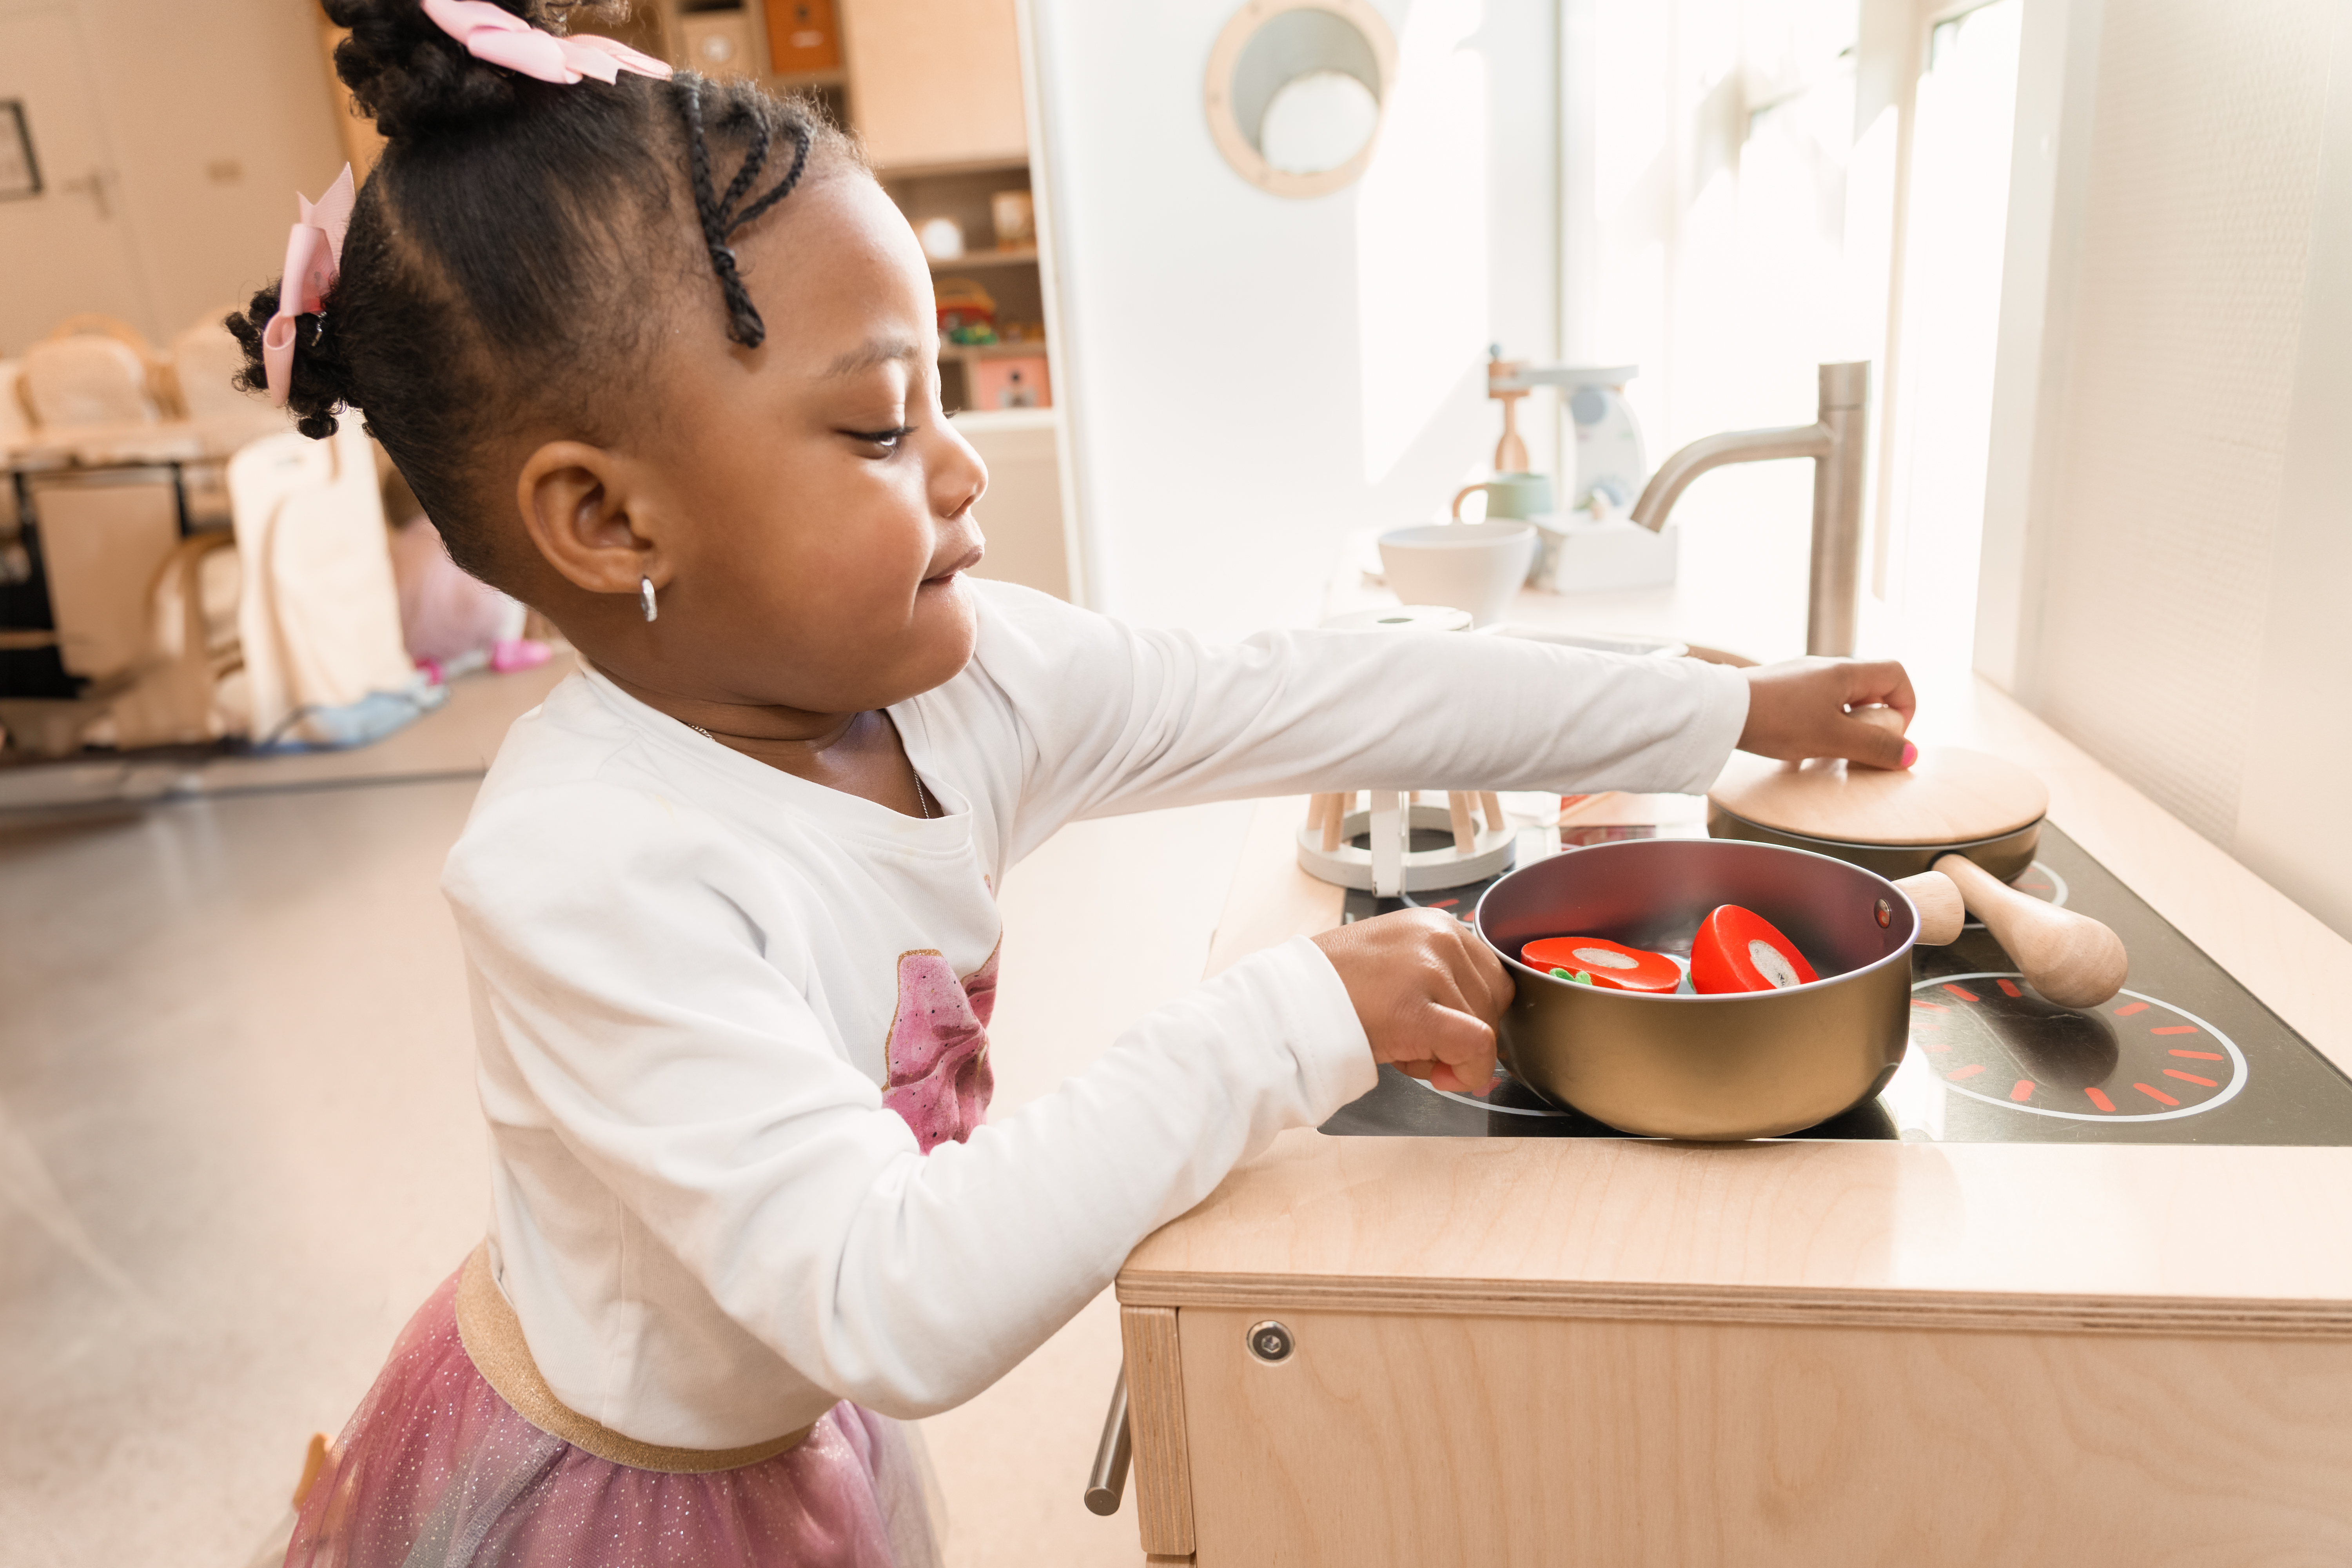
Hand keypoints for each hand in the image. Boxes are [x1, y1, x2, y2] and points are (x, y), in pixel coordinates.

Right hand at [1311, 907, 1512, 1092]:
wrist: (1288, 1003)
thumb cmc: (1333, 987)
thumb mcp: (1397, 963)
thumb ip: (1440, 984)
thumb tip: (1479, 1035)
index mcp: (1434, 924)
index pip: (1491, 977)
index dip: (1476, 1015)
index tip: (1450, 1033)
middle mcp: (1438, 938)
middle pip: (1494, 1004)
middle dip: (1464, 1035)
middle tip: (1421, 1044)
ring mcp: (1429, 970)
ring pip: (1484, 1029)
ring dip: (1451, 1054)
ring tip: (1405, 1046)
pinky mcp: (1417, 1009)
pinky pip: (1474, 1047)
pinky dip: (1467, 1072)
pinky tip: (1440, 1076)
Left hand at [1738, 657, 1916, 767]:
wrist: (1720, 710)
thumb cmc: (1777, 719)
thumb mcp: (1833, 738)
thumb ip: (1874, 746)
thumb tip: (1910, 755)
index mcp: (1846, 671)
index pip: (1896, 675)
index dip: (1905, 706)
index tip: (1891, 735)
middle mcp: (1826, 668)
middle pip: (1870, 689)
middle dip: (1873, 722)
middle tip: (1858, 749)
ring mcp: (1802, 678)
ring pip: (1841, 701)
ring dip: (1845, 728)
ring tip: (1829, 752)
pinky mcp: (1781, 691)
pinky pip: (1814, 708)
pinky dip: (1819, 727)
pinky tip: (1801, 749)